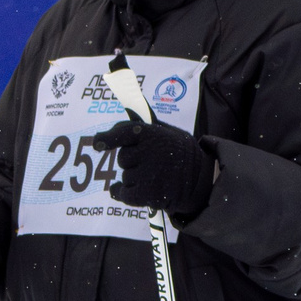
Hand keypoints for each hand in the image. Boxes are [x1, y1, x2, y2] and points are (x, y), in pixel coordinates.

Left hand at [98, 117, 216, 219]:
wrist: (203, 180)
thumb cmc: (181, 153)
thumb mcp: (168, 132)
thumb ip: (146, 125)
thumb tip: (129, 106)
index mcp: (153, 134)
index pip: (124, 133)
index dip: (108, 138)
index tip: (98, 144)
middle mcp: (150, 153)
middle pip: (123, 158)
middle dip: (131, 161)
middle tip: (149, 163)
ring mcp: (150, 175)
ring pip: (125, 176)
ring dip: (133, 179)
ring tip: (152, 178)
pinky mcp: (150, 195)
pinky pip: (124, 194)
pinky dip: (122, 193)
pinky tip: (127, 192)